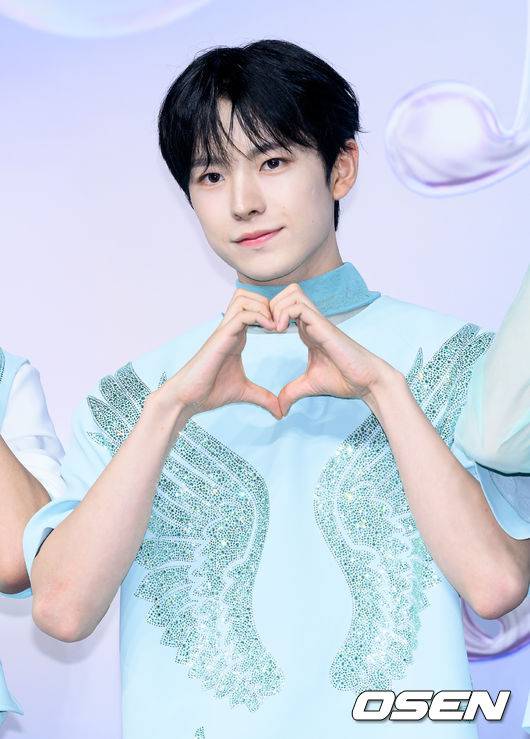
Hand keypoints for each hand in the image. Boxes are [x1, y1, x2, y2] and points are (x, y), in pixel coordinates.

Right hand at [160, 289, 282, 419]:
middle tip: (282, 323)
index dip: (272, 313)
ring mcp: (224, 330)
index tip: (286, 329)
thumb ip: (263, 398)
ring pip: (243, 298)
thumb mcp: (244, 393)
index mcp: (236, 336)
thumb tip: (281, 412)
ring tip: (277, 326)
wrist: (187, 398)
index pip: (253, 308)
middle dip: (269, 303)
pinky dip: (259, 317)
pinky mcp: (221, 337)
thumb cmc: (210, 392)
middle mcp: (229, 329)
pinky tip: (271, 330)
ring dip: (264, 306)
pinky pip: (242, 314)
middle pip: (247, 295)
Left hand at [267, 284, 395, 414]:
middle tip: (265, 327)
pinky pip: (299, 306)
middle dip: (270, 305)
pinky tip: (281, 331)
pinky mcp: (324, 325)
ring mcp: (318, 321)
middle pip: (287, 292)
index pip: (284, 306)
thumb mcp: (310, 385)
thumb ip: (293, 392)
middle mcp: (312, 321)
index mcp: (307, 330)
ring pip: (292, 293)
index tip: (262, 332)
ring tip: (273, 329)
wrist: (366, 381)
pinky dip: (285, 313)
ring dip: (277, 307)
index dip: (269, 314)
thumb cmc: (344, 379)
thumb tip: (280, 408)